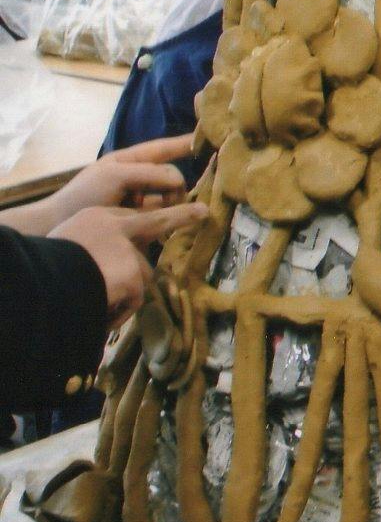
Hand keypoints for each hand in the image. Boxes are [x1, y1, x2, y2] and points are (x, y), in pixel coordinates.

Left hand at [2, 135, 195, 234]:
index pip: (163, 148)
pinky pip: (162, 215)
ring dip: (173, 204)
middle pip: (171, 176)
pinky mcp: (138, 221)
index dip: (185, 143)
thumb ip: (150, 173)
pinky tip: (165, 226)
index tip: (209, 138)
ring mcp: (138, 200)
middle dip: (177, 186)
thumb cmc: (83, 196)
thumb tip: (179, 180)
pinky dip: (166, 218)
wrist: (58, 227)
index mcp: (129, 161)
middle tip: (175, 198)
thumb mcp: (115, 176)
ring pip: (169, 197)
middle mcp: (136, 179)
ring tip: (167, 215)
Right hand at [49, 201, 208, 327]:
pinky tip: (100, 309)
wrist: (39, 286)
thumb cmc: (45, 271)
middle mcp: (115, 227)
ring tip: (97, 300)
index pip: (128, 217)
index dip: (141, 227)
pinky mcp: (134, 274)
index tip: (158, 227)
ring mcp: (127, 249)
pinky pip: (134, 299)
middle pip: (156, 221)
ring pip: (141, 274)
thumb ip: (94, 248)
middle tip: (202, 212)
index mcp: (94, 217)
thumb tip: (111, 264)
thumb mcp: (67, 249)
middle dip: (181, 216)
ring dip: (126, 291)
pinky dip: (119, 309)